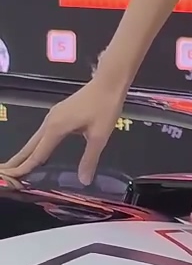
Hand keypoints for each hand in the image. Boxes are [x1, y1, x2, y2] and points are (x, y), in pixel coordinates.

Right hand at [1, 73, 128, 187]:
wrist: (108, 83)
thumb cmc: (104, 108)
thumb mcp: (99, 137)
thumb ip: (89, 159)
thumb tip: (84, 180)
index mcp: (56, 128)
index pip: (37, 154)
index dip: (25, 167)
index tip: (13, 178)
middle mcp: (50, 122)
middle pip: (30, 146)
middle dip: (18, 161)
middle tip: (6, 173)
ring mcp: (53, 116)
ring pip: (35, 139)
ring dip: (26, 153)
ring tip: (18, 166)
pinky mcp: (58, 113)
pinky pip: (43, 133)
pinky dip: (36, 145)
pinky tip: (39, 151)